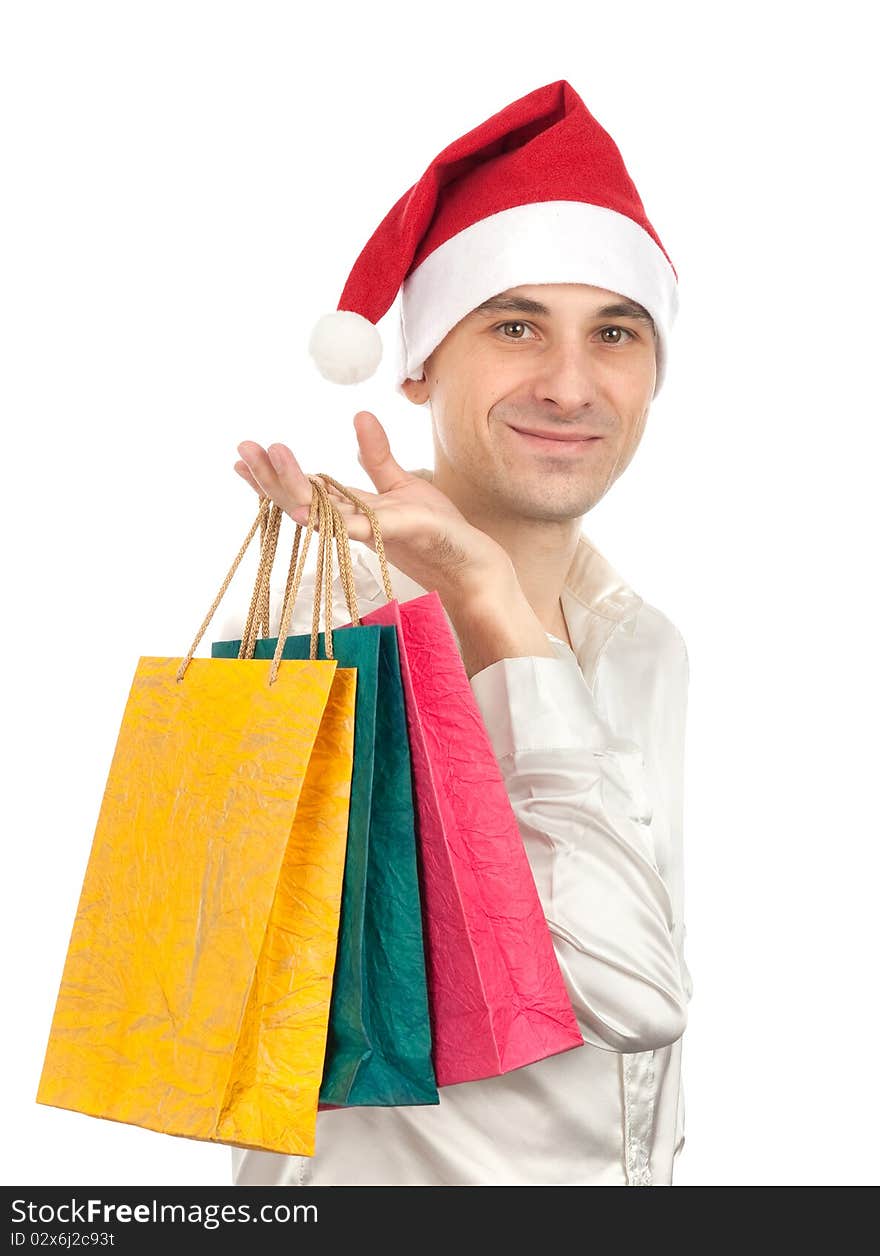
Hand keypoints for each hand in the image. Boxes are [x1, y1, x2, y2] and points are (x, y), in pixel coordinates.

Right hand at [234, 411, 513, 601]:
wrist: (466, 557)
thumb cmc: (434, 526)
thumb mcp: (401, 483)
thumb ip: (376, 455)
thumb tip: (359, 415)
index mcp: (349, 507)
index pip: (302, 488)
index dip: (272, 473)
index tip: (243, 455)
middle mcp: (351, 522)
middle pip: (299, 499)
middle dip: (269, 475)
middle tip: (243, 450)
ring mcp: (367, 530)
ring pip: (318, 510)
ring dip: (290, 486)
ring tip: (271, 457)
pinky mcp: (390, 534)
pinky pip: (351, 527)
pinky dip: (328, 518)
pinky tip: (305, 509)